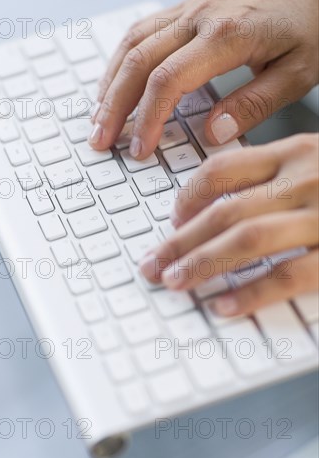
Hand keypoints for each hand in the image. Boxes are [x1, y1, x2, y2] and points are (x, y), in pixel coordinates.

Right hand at [89, 0, 317, 158]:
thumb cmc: (310, 25)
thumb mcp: (297, 73)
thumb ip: (254, 104)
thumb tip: (212, 133)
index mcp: (227, 36)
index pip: (168, 81)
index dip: (147, 119)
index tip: (139, 150)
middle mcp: (199, 18)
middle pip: (138, 62)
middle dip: (113, 106)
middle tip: (99, 140)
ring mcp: (189, 10)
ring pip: (132, 44)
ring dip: (110, 83)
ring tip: (97, 118)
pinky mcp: (186, 9)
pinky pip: (141, 32)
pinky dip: (120, 61)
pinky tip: (113, 83)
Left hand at [139, 134, 318, 315]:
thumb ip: (281, 173)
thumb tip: (228, 205)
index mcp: (295, 153)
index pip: (223, 169)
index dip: (188, 197)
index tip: (172, 219)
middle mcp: (305, 179)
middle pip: (224, 210)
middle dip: (180, 241)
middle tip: (153, 263)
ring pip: (248, 238)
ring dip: (203, 262)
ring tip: (175, 281)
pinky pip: (289, 275)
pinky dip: (252, 293)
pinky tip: (225, 305)